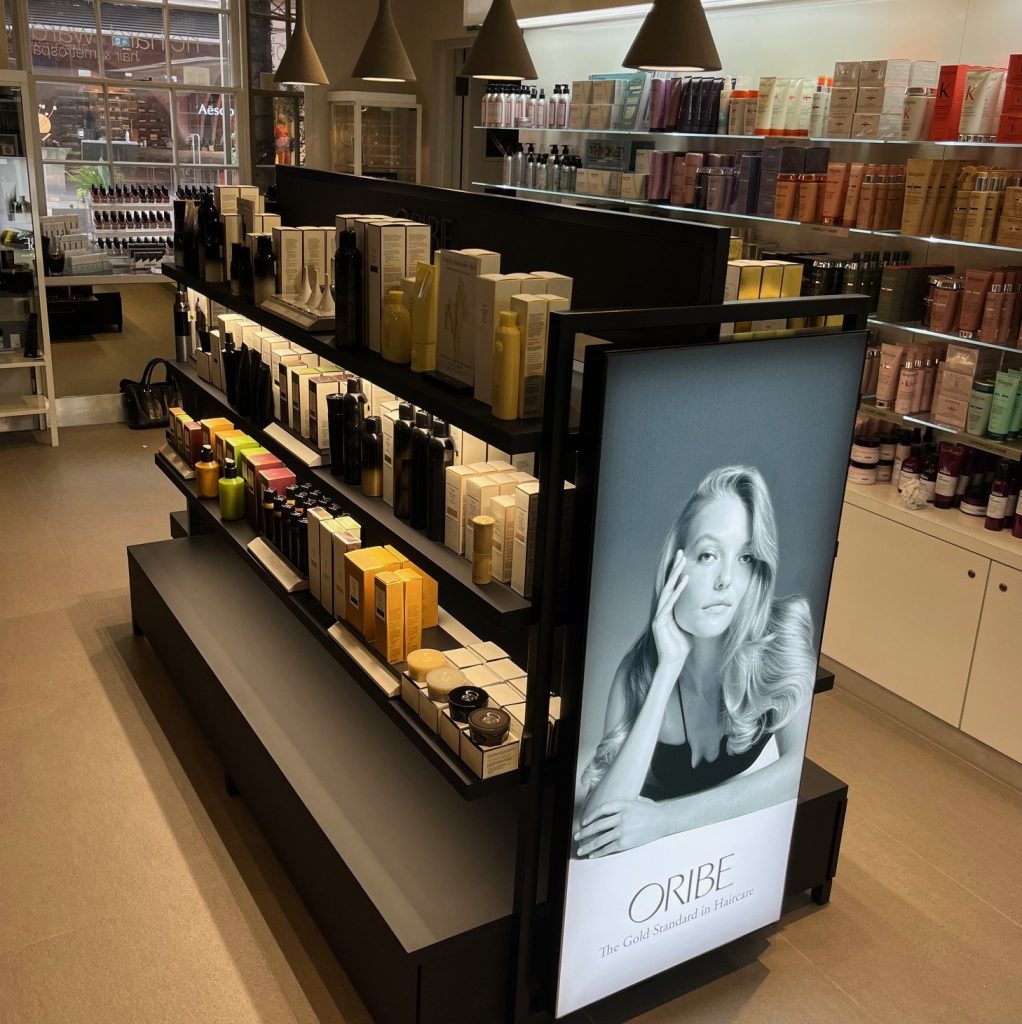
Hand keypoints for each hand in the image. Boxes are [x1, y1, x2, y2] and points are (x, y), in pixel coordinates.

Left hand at [574, 798, 664, 857]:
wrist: (664, 820)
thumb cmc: (651, 810)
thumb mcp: (637, 800)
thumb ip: (625, 802)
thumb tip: (615, 803)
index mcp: (622, 805)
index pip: (601, 810)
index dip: (591, 816)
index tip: (583, 822)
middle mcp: (621, 817)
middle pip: (598, 825)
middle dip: (585, 832)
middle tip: (576, 837)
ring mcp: (623, 830)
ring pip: (601, 838)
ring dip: (589, 845)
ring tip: (580, 850)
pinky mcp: (626, 842)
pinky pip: (609, 848)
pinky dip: (599, 852)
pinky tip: (593, 855)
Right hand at [652, 550, 691, 671]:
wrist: (672, 662)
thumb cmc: (681, 646)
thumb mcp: (688, 626)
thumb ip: (689, 615)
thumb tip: (700, 608)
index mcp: (667, 609)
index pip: (672, 587)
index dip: (676, 573)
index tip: (682, 559)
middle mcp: (661, 609)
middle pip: (668, 584)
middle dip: (674, 568)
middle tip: (681, 552)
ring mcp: (659, 615)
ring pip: (667, 590)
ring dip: (675, 575)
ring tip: (682, 562)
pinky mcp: (659, 622)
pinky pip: (669, 603)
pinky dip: (677, 591)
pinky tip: (684, 581)